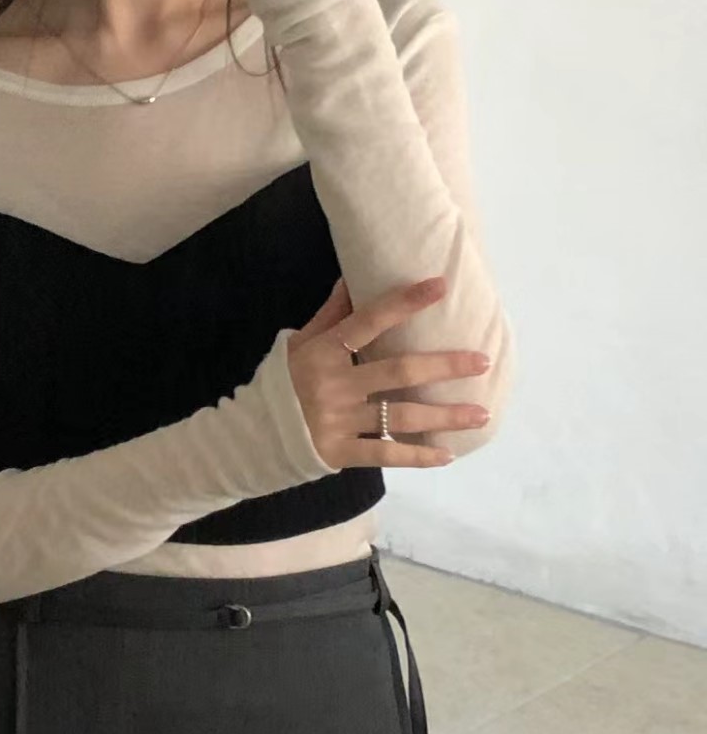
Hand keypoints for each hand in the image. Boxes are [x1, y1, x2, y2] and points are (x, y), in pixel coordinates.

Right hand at [286, 277, 492, 469]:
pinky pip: (385, 454)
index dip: (404, 303)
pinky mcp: (339, 452)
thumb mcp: (299, 344)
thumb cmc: (282, 383)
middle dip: (444, 367)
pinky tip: (447, 454)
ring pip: (400, 417)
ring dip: (444, 416)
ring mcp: (338, 421)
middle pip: (399, 373)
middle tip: (482, 362)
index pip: (369, 322)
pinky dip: (417, 456)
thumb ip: (330, 315)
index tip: (439, 286)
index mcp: (323, 352)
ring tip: (480, 414)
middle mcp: (335, 385)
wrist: (252, 435)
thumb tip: (352, 277)